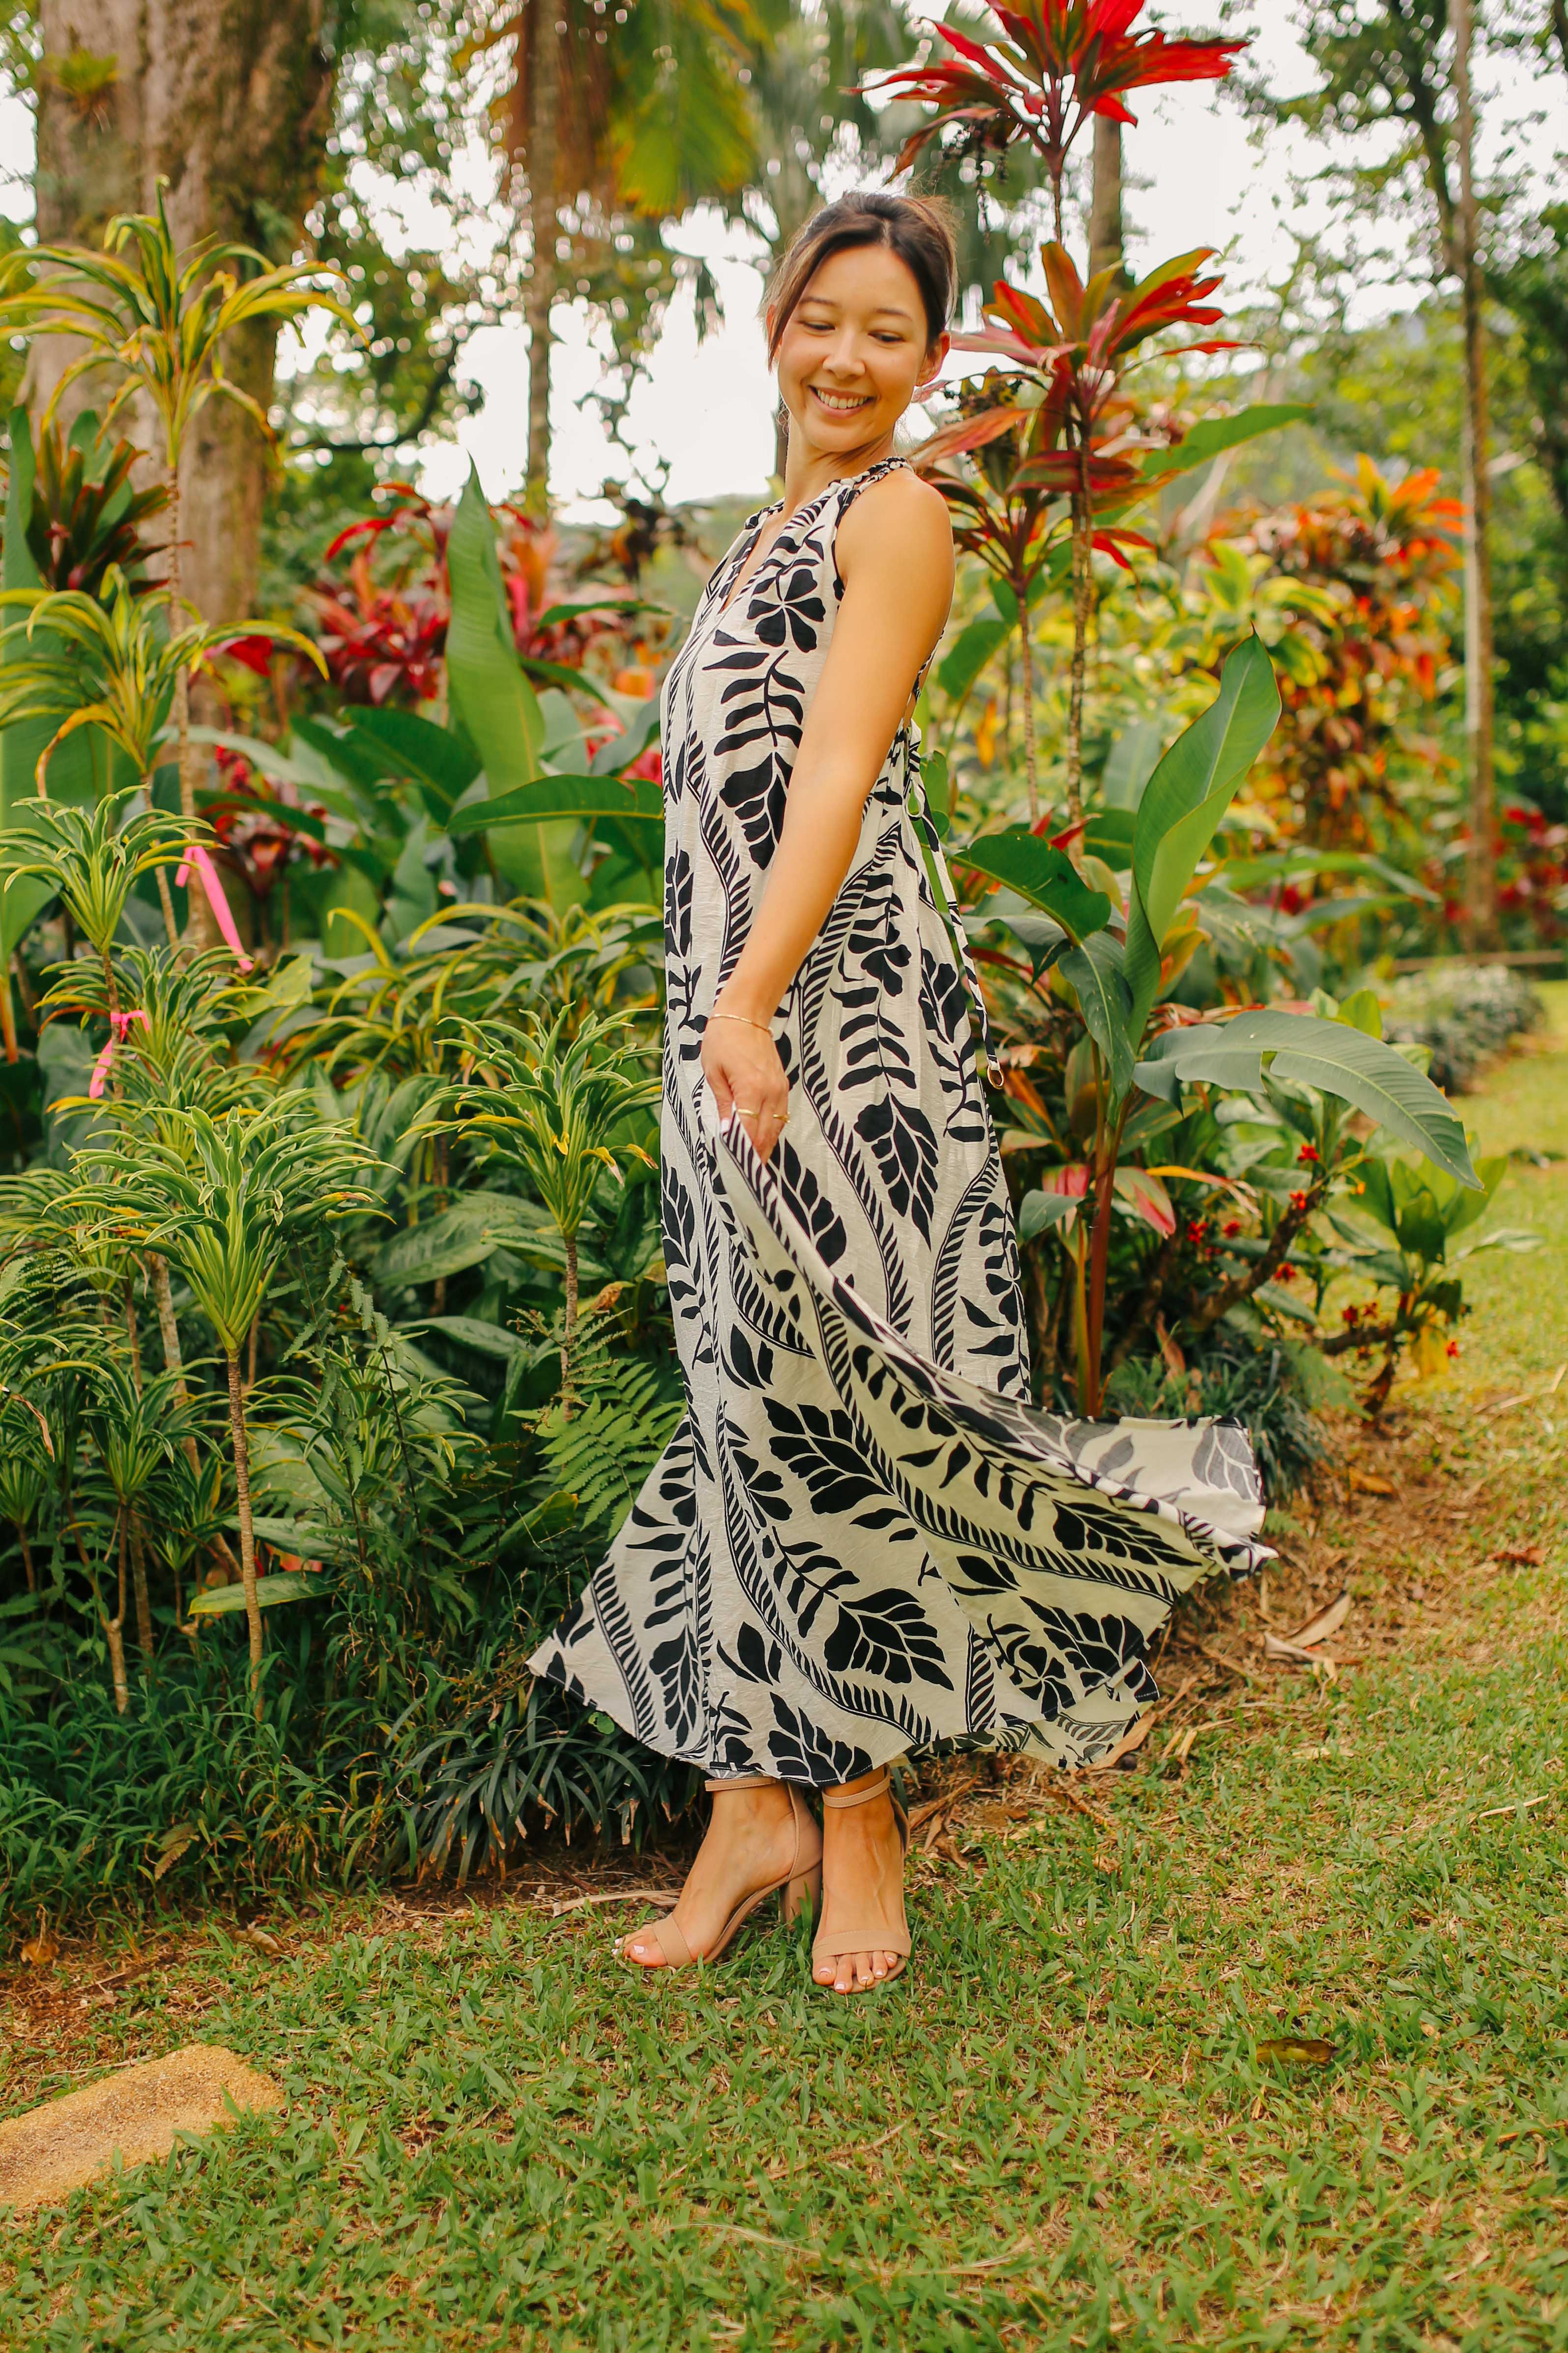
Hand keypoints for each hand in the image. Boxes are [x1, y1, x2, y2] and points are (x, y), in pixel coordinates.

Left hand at [701, 1010, 788, 1161]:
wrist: (745, 1015)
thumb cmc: (723, 1040)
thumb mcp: (713, 1073)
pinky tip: (760, 1140)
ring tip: (753, 1164)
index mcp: (751, 1089)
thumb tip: (727, 1133)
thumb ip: (723, 1104)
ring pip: (776, 1128)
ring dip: (764, 1146)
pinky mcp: (783, 1086)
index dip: (742, 1152)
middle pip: (765, 1135)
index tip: (735, 1168)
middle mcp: (771, 1092)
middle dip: (755, 1156)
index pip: (748, 1131)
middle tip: (745, 1175)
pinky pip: (780, 1116)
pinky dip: (771, 1130)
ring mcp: (780, 1089)